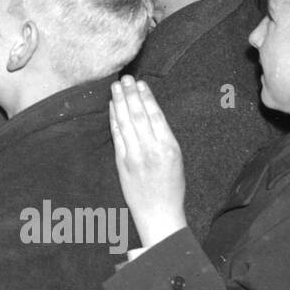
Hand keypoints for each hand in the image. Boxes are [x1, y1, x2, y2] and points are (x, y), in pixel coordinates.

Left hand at [108, 76, 186, 246]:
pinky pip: (116, 135)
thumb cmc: (171, 186)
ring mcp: (134, 156)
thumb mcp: (176, 158)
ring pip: (124, 122)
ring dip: (119, 102)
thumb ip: (163, 137)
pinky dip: (113, 118)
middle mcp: (151, 149)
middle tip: (125, 78)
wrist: (158, 212)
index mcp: (169, 147)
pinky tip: (112, 106)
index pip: (156, 115)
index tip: (141, 83)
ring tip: (116, 86)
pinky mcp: (122, 162)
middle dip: (131, 94)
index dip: (146, 97)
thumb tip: (151, 113)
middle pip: (138, 115)